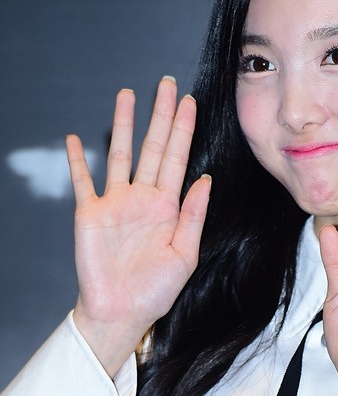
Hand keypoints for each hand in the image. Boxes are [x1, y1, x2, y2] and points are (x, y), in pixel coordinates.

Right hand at [69, 77, 210, 376]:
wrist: (122, 312)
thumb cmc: (156, 291)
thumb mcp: (185, 254)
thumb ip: (194, 215)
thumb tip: (206, 178)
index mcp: (168, 207)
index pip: (178, 159)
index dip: (184, 130)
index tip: (190, 103)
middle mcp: (142, 198)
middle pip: (153, 147)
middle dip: (160, 115)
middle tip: (167, 84)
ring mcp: (115, 203)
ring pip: (120, 154)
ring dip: (124, 124)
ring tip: (127, 94)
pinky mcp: (89, 213)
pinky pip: (82, 180)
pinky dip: (76, 160)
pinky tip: (74, 139)